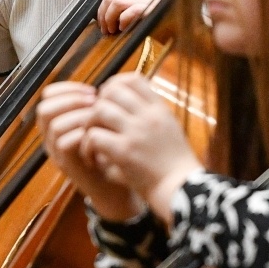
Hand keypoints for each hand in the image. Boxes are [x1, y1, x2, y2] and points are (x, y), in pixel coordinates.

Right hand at [36, 82, 143, 220]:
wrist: (116, 185)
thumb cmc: (111, 150)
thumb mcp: (101, 123)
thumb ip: (94, 107)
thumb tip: (103, 87)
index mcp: (57, 121)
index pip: (48, 96)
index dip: (68, 88)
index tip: (91, 89)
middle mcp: (51, 136)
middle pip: (45, 109)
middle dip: (71, 100)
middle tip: (93, 101)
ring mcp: (57, 151)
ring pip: (54, 125)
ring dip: (78, 116)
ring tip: (97, 116)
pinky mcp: (66, 164)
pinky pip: (64, 143)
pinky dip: (81, 134)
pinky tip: (96, 132)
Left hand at [81, 74, 203, 222]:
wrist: (180, 188)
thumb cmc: (174, 162)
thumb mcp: (169, 128)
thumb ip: (150, 114)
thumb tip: (127, 101)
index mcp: (159, 109)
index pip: (134, 79)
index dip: (115, 84)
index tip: (108, 98)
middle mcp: (148, 116)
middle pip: (112, 91)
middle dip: (98, 103)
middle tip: (96, 122)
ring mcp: (136, 133)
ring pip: (100, 110)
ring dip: (90, 124)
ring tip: (92, 139)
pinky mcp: (124, 152)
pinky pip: (94, 136)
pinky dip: (88, 146)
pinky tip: (91, 157)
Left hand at [97, 0, 166, 34]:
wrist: (192, 30)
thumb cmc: (172, 23)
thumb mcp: (151, 8)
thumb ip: (135, 5)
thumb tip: (111, 13)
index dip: (105, 7)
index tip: (103, 20)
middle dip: (104, 13)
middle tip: (105, 28)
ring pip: (117, 1)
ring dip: (109, 18)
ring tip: (112, 30)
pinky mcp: (154, 7)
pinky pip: (130, 11)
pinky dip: (123, 21)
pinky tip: (124, 29)